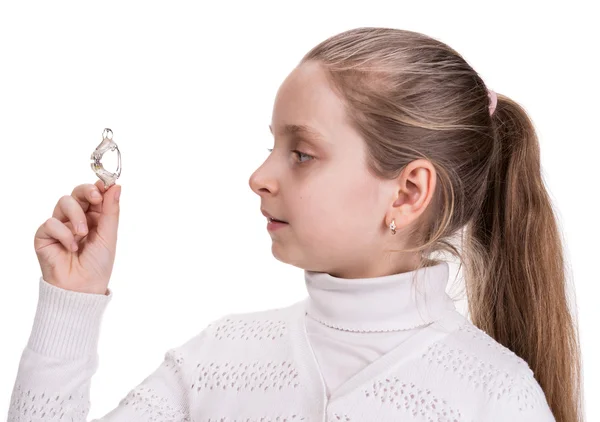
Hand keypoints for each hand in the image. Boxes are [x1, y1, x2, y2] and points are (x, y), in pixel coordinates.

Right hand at [33, 180, 121, 294]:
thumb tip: (116, 186)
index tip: (105, 185)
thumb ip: (110, 211)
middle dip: (86, 191)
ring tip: (83, 233)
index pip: (94, 194)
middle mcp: (76, 218)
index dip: (99, 187)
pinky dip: (64, 234)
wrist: (82, 288)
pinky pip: (51, 223)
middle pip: (77, 192)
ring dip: (76, 216)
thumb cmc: (98, 264)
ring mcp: (60, 225)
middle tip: (95, 198)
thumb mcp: (109, 235)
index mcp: (95, 217)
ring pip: (64, 202)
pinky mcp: (44, 236)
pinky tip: (71, 247)